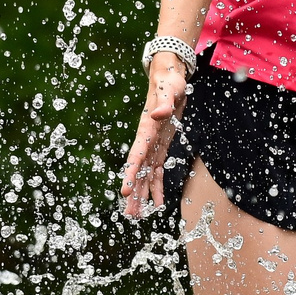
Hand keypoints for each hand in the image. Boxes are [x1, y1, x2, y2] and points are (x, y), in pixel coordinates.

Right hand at [118, 51, 191, 216]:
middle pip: (137, 171)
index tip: (126, 190)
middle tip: (130, 214)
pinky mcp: (160, 148)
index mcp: (146, 130)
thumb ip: (164, 102)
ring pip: (144, 175)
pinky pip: (156, 171)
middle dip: (134, 193)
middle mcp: (146, 141)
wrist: (168, 79)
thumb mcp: (170, 90)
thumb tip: (157, 114)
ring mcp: (152, 146)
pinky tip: (156, 202)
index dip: (130, 173)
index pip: (136, 156)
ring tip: (138, 215)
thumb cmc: (169, 83)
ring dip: (142, 195)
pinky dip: (156, 186)